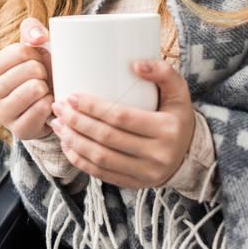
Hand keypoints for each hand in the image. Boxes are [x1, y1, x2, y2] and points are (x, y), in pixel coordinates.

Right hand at [0, 17, 53, 140]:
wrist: (42, 107)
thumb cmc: (35, 72)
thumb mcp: (31, 47)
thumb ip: (31, 30)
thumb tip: (38, 38)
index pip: (23, 51)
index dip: (38, 54)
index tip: (36, 62)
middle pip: (32, 70)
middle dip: (44, 72)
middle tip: (42, 79)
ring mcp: (1, 114)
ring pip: (36, 89)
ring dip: (47, 88)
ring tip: (43, 92)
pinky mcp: (18, 130)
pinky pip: (43, 109)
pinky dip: (51, 105)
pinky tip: (46, 106)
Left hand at [49, 59, 195, 188]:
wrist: (190, 154)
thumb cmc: (177, 116)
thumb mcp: (179, 91)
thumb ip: (163, 71)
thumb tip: (135, 64)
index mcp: (167, 129)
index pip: (121, 117)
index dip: (93, 108)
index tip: (72, 96)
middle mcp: (157, 155)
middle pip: (106, 138)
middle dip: (77, 122)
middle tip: (59, 107)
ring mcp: (145, 173)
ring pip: (100, 158)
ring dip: (73, 141)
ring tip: (57, 125)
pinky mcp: (135, 184)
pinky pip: (101, 174)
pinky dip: (80, 161)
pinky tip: (67, 145)